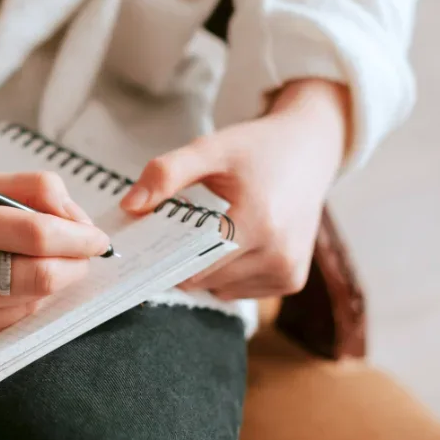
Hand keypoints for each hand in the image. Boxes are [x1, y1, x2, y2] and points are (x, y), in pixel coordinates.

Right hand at [0, 172, 110, 343]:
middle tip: (87, 252)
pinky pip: (17, 319)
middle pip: (42, 272)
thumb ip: (28, 191)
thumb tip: (79, 221)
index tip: (96, 235)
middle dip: (78, 262)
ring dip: (58, 280)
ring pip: (35, 298)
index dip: (78, 234)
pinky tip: (16, 286)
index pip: (34, 230)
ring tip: (51, 263)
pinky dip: (30, 300)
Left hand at [121, 80, 351, 299]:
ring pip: (218, 289)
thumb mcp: (211, 148)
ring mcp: (287, 272)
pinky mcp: (291, 281)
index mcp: (258, 222)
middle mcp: (278, 254)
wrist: (310, 151)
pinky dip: (228, 274)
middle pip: (202, 279)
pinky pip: (239, 291)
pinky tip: (238, 241)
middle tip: (184, 225)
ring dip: (206, 268)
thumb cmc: (257, 149)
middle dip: (182, 257)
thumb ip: (167, 173)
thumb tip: (130, 206)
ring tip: (217, 228)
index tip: (150, 238)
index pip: (192, 262)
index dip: (165, 253)